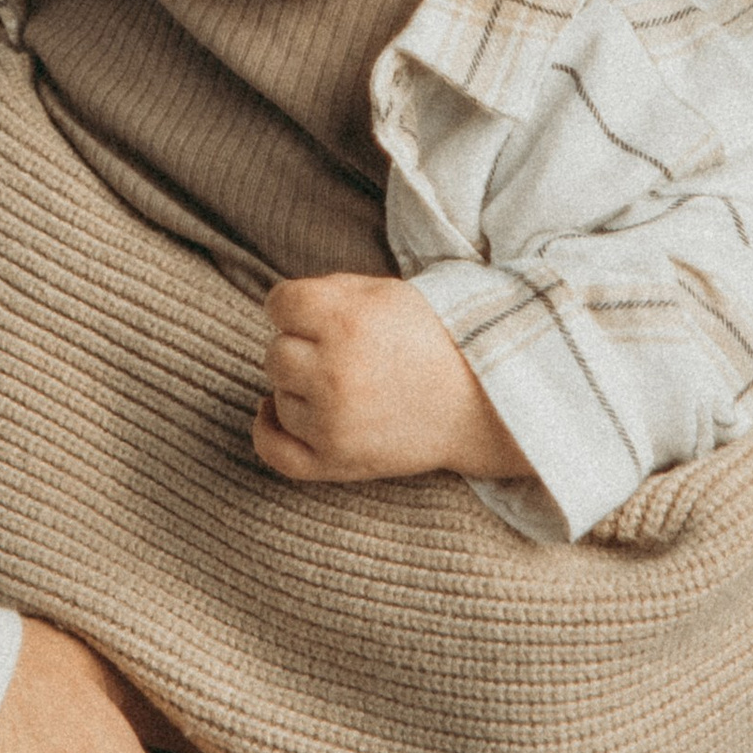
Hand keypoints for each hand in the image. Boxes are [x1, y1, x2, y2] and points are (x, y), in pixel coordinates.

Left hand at [252, 272, 531, 486]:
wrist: (484, 400)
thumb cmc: (433, 339)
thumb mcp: (385, 293)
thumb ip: (328, 292)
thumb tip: (276, 310)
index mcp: (346, 320)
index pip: (279, 304)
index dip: (295, 306)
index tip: (318, 314)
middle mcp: (335, 372)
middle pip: (275, 352)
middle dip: (302, 347)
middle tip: (344, 352)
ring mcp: (333, 422)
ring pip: (278, 395)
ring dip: (300, 387)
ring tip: (348, 383)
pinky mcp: (337, 461)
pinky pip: (274, 450)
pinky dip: (268, 429)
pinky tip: (274, 411)